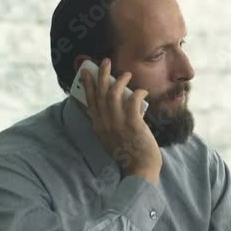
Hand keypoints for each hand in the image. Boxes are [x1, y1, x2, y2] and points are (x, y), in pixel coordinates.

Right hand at [80, 58, 160, 182]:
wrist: (140, 169)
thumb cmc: (129, 154)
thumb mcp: (110, 139)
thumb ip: (108, 124)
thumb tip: (112, 107)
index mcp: (98, 126)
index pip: (89, 100)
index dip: (88, 84)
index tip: (87, 71)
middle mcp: (104, 123)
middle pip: (99, 93)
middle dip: (101, 74)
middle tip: (105, 61)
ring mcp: (117, 124)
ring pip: (113, 94)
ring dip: (119, 80)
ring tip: (126, 74)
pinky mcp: (132, 124)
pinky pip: (132, 101)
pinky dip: (137, 92)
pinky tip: (143, 90)